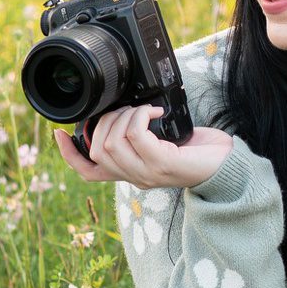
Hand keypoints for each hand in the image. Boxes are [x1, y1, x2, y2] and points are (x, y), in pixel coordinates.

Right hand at [53, 104, 234, 190]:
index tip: (58, 133)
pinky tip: (154, 112)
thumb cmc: (198, 153)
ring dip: (124, 117)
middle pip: (97, 151)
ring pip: (112, 142)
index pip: (88, 172)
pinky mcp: (162, 164)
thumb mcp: (161, 143)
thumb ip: (138, 136)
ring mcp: (147, 173)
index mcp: (129, 173)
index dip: (68, 154)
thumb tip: (123, 111)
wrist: (227, 168)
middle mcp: (135, 177)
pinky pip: (136, 135)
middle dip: (104, 121)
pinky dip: (140, 116)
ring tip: (142, 111)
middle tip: (127, 110)